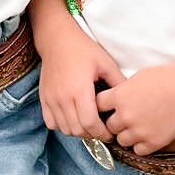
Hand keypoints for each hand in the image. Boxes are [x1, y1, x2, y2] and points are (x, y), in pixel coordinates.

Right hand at [39, 25, 124, 141]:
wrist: (57, 39)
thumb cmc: (82, 49)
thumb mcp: (105, 63)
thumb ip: (118, 82)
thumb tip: (131, 99)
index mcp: (80, 90)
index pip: (90, 123)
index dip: (101, 133)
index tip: (110, 133)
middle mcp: (63, 98)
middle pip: (77, 130)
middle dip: (92, 135)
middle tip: (102, 130)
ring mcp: (51, 99)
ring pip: (64, 129)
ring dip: (78, 132)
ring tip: (89, 125)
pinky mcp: (44, 98)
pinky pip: (51, 123)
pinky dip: (62, 126)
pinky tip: (72, 119)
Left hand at [97, 63, 174, 155]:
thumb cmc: (166, 79)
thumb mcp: (137, 78)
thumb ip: (122, 91)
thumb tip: (113, 99)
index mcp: (119, 96)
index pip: (97, 106)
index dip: (103, 106)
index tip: (109, 106)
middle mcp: (125, 115)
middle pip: (109, 126)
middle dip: (116, 122)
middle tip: (127, 117)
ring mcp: (138, 131)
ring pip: (121, 140)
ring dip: (127, 134)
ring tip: (139, 126)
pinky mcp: (152, 142)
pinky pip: (137, 150)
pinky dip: (140, 144)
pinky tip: (147, 134)